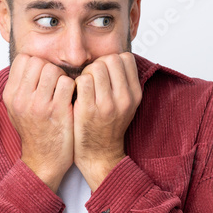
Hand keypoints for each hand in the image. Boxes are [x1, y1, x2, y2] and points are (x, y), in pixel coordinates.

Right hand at [2, 54, 75, 191]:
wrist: (43, 162)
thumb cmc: (35, 132)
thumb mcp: (18, 109)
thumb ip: (21, 86)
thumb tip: (32, 62)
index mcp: (10, 95)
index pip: (23, 59)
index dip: (37, 64)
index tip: (44, 78)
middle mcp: (21, 99)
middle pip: (38, 61)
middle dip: (51, 69)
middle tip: (56, 85)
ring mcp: (39, 105)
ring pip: (53, 69)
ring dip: (63, 77)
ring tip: (63, 92)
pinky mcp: (58, 112)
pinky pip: (68, 83)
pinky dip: (73, 88)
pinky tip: (72, 99)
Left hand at [73, 52, 141, 191]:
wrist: (100, 154)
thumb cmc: (109, 127)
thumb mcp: (126, 104)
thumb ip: (123, 82)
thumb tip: (113, 57)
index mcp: (135, 94)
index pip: (126, 58)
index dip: (112, 60)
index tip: (106, 73)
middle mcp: (124, 99)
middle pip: (110, 59)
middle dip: (98, 64)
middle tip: (93, 79)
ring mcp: (106, 105)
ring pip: (95, 67)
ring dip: (86, 73)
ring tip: (85, 87)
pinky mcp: (88, 110)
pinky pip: (82, 80)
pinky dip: (77, 84)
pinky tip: (77, 95)